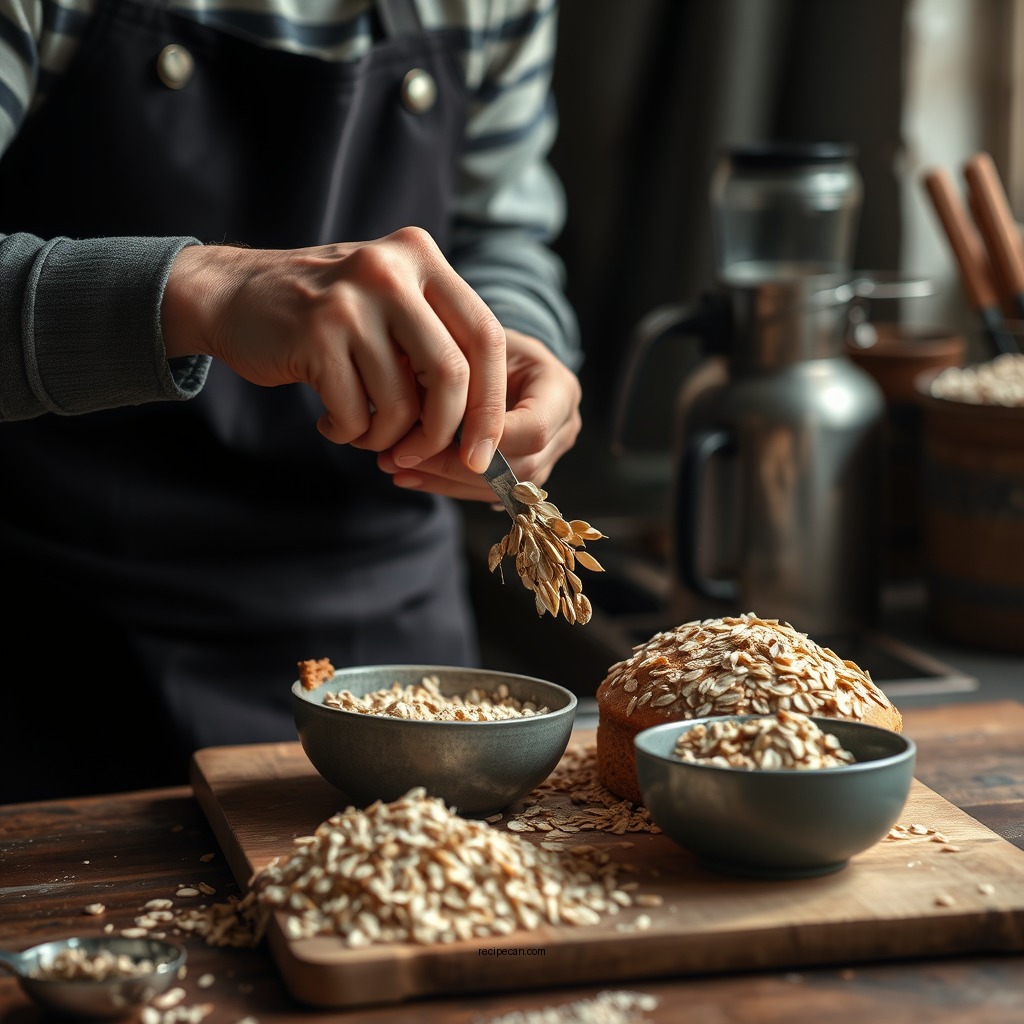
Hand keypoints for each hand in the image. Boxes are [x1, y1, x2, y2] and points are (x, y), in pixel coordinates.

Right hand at [160, 227, 505, 470]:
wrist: (232, 295)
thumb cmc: (325, 315)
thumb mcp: (390, 303)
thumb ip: (437, 342)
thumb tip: (483, 427)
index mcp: (421, 256)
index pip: (485, 336)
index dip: (491, 403)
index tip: (483, 451)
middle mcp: (391, 269)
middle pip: (451, 374)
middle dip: (445, 433)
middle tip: (422, 457)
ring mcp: (351, 301)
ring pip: (402, 403)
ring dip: (386, 437)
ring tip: (364, 432)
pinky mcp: (315, 334)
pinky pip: (357, 413)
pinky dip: (350, 432)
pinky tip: (332, 421)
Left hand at [376, 329, 582, 501]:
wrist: (500, 352)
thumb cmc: (484, 339)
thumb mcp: (472, 342)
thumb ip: (457, 373)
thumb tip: (412, 410)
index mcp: (560, 389)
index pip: (532, 429)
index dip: (487, 441)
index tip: (431, 439)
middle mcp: (565, 427)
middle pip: (520, 467)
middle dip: (455, 469)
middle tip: (399, 458)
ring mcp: (551, 455)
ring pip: (505, 489)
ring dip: (446, 483)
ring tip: (398, 468)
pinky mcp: (528, 474)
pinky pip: (492, 492)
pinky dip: (449, 485)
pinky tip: (413, 475)